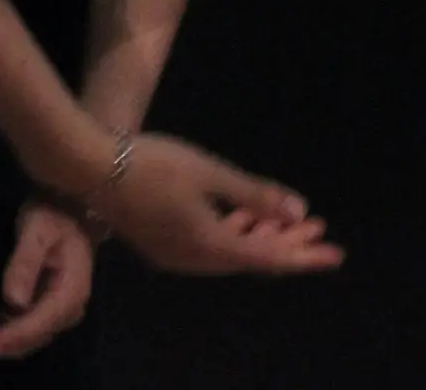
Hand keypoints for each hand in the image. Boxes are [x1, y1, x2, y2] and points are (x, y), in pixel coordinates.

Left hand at [0, 198, 94, 361]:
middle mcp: (57, 316)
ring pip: (2, 332)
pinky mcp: (29, 309)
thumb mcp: (40, 230)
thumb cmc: (55, 215)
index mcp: (67, 300)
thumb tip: (13, 301)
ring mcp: (43, 315)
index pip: (28, 331)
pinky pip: (0, 320)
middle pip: (14, 341)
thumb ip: (27, 263)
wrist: (70, 209)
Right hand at [88, 131, 346, 276]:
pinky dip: (235, 234)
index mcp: (210, 246)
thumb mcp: (208, 173)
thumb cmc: (152, 164)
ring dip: (261, 237)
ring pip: (231, 253)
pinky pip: (211, 247)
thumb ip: (253, 195)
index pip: (269, 258)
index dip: (304, 254)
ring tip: (290, 222)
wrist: (90, 168)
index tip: (335, 252)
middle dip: (288, 244)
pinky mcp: (163, 243)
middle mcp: (195, 261)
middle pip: (253, 259)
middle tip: (320, 231)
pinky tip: (244, 218)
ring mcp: (176, 256)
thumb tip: (300, 210)